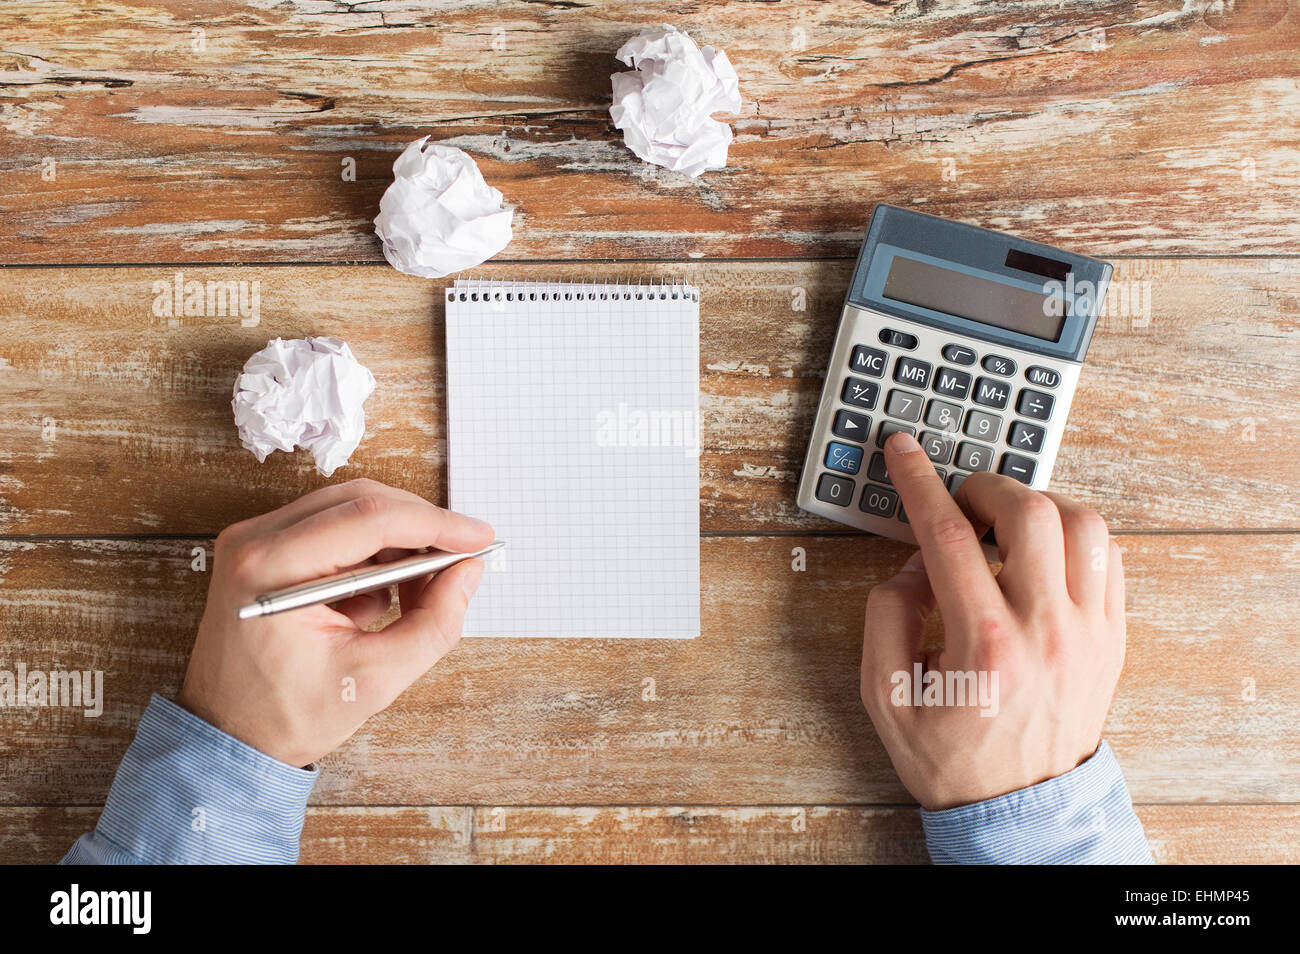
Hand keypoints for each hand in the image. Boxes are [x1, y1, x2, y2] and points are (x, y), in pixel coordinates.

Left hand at [178, 478, 494, 766]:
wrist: (227, 737)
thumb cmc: (286, 715)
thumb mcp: (374, 680)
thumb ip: (433, 623)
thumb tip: (467, 572)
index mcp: (270, 568)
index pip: (370, 518)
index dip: (435, 524)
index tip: (479, 537)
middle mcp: (254, 541)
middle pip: (361, 501)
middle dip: (420, 528)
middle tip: (460, 561)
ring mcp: (255, 540)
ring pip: (350, 509)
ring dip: (397, 542)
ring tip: (418, 595)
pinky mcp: (265, 549)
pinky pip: (334, 528)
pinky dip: (371, 554)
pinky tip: (381, 600)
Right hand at [859, 432, 1125, 810]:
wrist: (1021, 809)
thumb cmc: (952, 757)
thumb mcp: (885, 695)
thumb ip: (886, 616)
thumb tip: (912, 563)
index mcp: (985, 644)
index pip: (948, 535)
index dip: (920, 482)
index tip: (904, 450)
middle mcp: (1048, 630)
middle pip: (1030, 512)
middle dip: (985, 487)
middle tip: (959, 500)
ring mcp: (1091, 633)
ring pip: (1084, 524)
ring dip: (1038, 504)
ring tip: (1003, 522)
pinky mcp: (1113, 638)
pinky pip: (1109, 557)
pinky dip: (1075, 535)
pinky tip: (1042, 550)